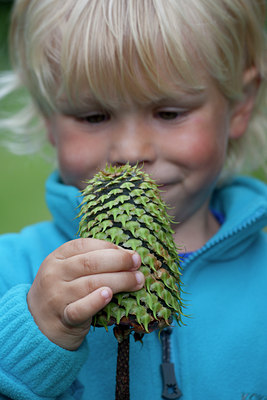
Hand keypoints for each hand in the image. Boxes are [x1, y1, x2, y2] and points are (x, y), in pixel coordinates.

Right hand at [27, 238, 143, 349]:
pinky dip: (95, 302)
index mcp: (57, 258)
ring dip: (119, 281)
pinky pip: (80, 309)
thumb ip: (90, 261)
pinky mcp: (62, 319)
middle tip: (138, 264)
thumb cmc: (62, 292)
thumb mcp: (67, 271)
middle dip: (119, 261)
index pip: (84, 245)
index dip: (110, 247)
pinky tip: (109, 295)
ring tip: (137, 281)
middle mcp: (54, 274)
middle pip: (90, 263)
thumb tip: (127, 254)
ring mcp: (56, 297)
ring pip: (91, 284)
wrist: (36, 326)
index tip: (130, 253)